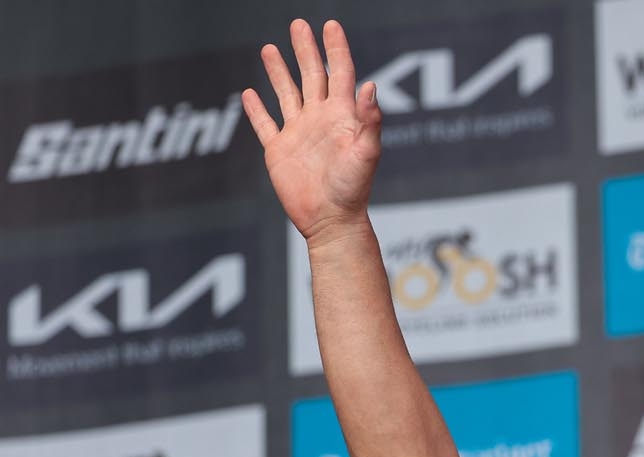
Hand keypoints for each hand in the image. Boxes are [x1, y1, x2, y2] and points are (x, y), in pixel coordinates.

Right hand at [242, 20, 380, 241]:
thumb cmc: (353, 190)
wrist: (330, 221)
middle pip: (311, 76)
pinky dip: (256, 109)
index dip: (336, 49)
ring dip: (278, 71)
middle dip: (305, 50)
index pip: (340, 73)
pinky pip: (265, 124)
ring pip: (286, 93)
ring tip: (269, 47)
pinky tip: (249, 92)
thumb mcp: (366, 153)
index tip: (331, 25)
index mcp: (342, 117)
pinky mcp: (279, 150)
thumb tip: (370, 86)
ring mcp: (298, 133)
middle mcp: (319, 120)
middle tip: (298, 24)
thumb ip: (369, 121)